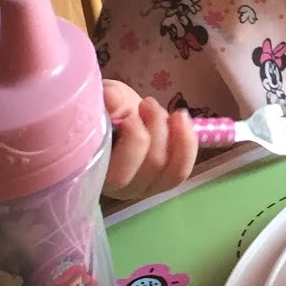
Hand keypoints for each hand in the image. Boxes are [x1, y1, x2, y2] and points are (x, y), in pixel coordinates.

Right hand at [102, 80, 198, 200]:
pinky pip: (182, 168)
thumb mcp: (100, 100)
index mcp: (97, 173)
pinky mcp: (166, 180)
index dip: (133, 142)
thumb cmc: (103, 110)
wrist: (118, 115)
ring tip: (164, 110)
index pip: (119, 174)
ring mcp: (147, 187)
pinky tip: (179, 118)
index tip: (130, 115)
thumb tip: (111, 96)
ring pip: (173, 169)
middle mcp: (122, 189)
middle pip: (152, 165)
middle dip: (156, 127)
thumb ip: (104, 100)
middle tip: (146, 103)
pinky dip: (187, 142)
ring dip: (174, 133)